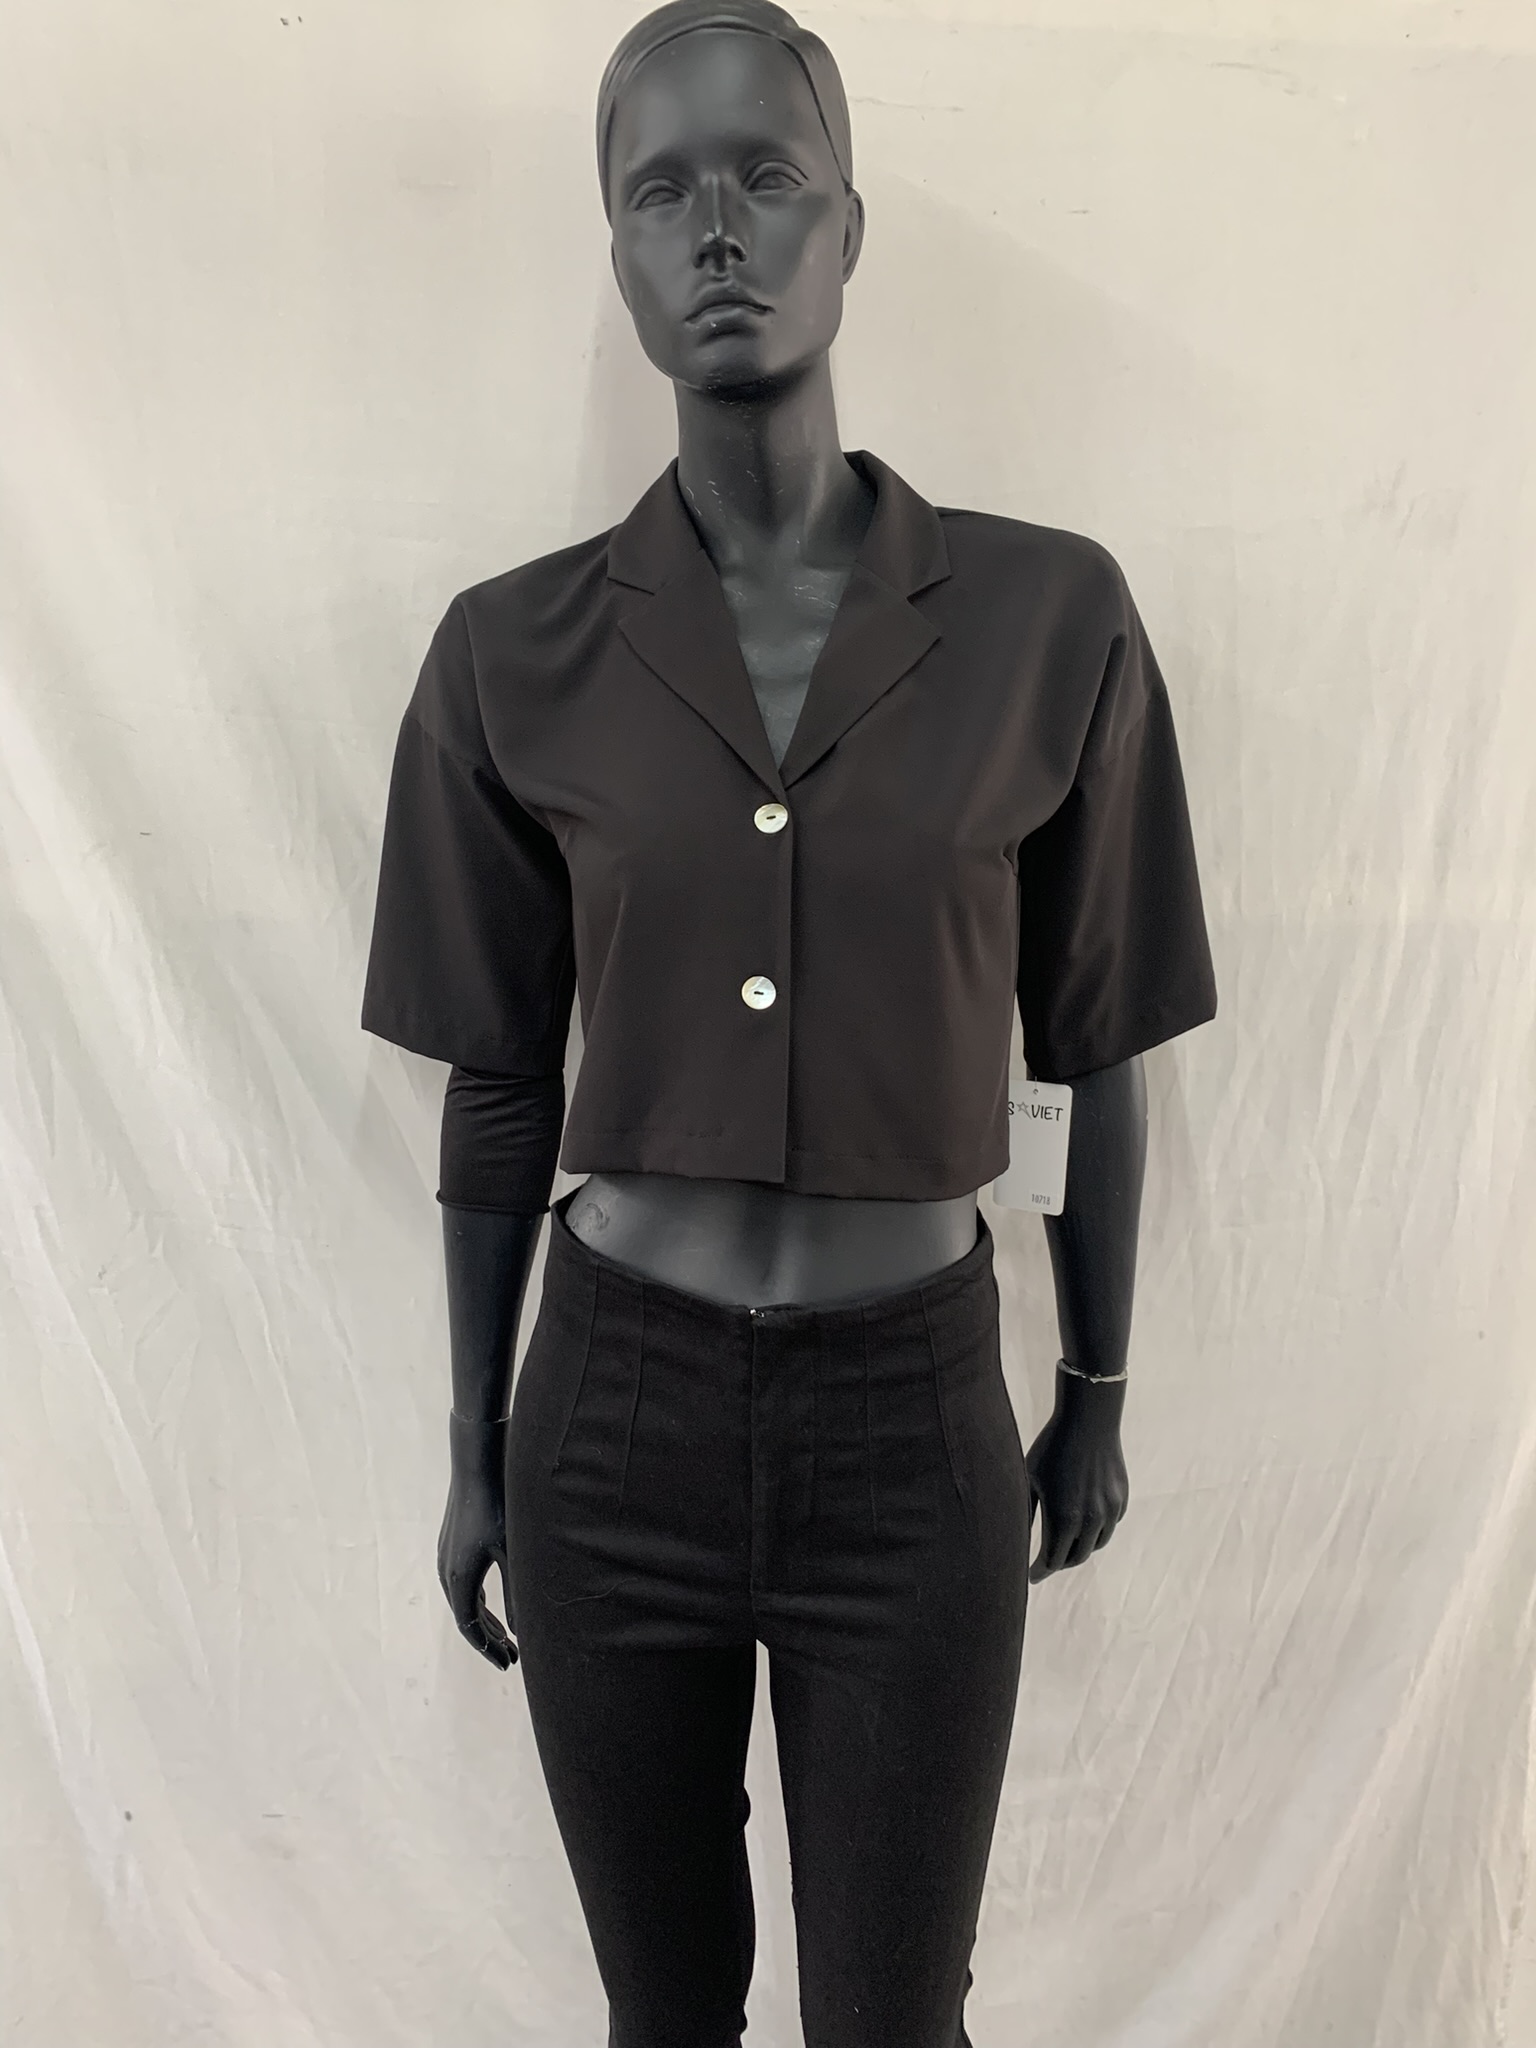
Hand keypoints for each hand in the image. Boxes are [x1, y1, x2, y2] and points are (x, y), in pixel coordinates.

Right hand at [437, 1428, 516, 1668]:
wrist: (476, 1466)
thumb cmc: (498, 1507)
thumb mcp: (513, 1553)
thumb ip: (517, 1592)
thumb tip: (521, 1629)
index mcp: (459, 1579)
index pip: (471, 1628)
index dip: (489, 1649)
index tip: (507, 1665)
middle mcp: (447, 1572)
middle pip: (467, 1618)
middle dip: (490, 1640)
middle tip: (513, 1657)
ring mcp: (447, 1558)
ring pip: (464, 1602)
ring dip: (485, 1621)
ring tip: (508, 1637)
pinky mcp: (452, 1545)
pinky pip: (463, 1586)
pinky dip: (479, 1603)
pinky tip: (495, 1606)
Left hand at [1024, 1377, 1128, 1582]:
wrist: (1088, 1420)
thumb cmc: (1051, 1447)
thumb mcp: (1029, 1479)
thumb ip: (1025, 1513)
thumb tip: (1014, 1538)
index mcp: (1063, 1518)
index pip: (1052, 1561)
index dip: (1039, 1571)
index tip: (1030, 1577)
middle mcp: (1090, 1521)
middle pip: (1075, 1558)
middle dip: (1059, 1563)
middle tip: (1046, 1562)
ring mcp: (1109, 1511)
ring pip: (1096, 1545)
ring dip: (1080, 1549)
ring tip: (1065, 1545)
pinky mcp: (1122, 1500)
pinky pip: (1109, 1526)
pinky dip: (1097, 1531)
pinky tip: (1085, 1523)